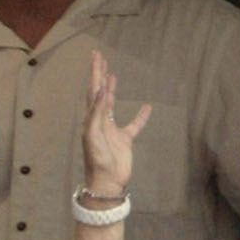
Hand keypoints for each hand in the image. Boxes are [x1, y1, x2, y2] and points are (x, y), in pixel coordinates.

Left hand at [77, 50, 151, 198]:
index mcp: (91, 118)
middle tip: (100, 57)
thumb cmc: (97, 160)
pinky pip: (134, 125)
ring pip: (111, 105)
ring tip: (112, 75)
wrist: (107, 182)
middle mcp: (99, 121)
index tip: (96, 56)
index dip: (95, 73)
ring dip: (111, 89)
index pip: (93, 90)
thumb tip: (101, 90)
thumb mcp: (94, 135)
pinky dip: (141, 116)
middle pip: (99, 93)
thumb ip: (97, 113)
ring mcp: (112, 130)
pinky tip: (148, 107)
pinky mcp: (124, 140)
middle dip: (99, 75)